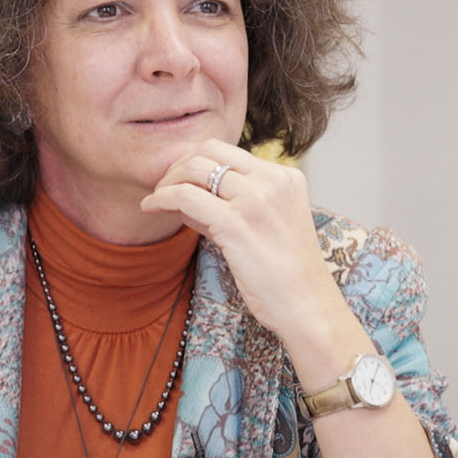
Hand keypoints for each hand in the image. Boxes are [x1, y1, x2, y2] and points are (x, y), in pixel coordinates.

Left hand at [139, 139, 345, 336]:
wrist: (308, 307)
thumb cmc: (287, 276)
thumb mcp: (268, 227)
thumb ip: (232, 206)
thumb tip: (185, 195)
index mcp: (286, 177)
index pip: (230, 151)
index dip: (198, 162)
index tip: (180, 181)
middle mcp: (273, 181)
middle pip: (210, 150)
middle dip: (180, 165)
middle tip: (164, 187)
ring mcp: (255, 200)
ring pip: (194, 168)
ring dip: (167, 180)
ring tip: (156, 199)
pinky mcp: (236, 223)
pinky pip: (185, 196)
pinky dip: (161, 198)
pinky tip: (150, 207)